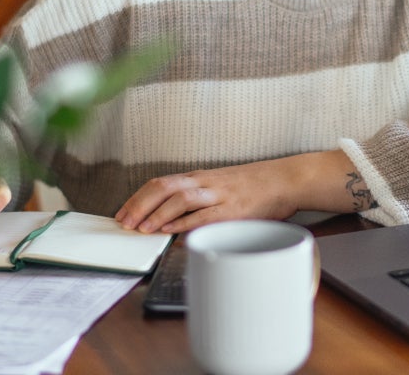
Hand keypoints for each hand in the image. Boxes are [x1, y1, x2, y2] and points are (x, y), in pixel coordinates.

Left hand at [115, 159, 301, 233]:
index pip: (160, 183)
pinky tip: (171, 231)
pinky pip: (204, 215)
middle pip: (163, 187)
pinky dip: (185, 223)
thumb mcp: (220, 186)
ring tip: (143, 229)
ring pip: (180, 198)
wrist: (285, 179)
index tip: (123, 213)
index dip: (138, 198)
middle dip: (140, 206)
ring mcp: (219, 194)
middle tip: (124, 222)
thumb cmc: (254, 185)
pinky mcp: (234, 209)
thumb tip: (172, 218)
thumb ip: (199, 200)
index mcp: (199, 177)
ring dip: (158, 214)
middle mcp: (205, 182)